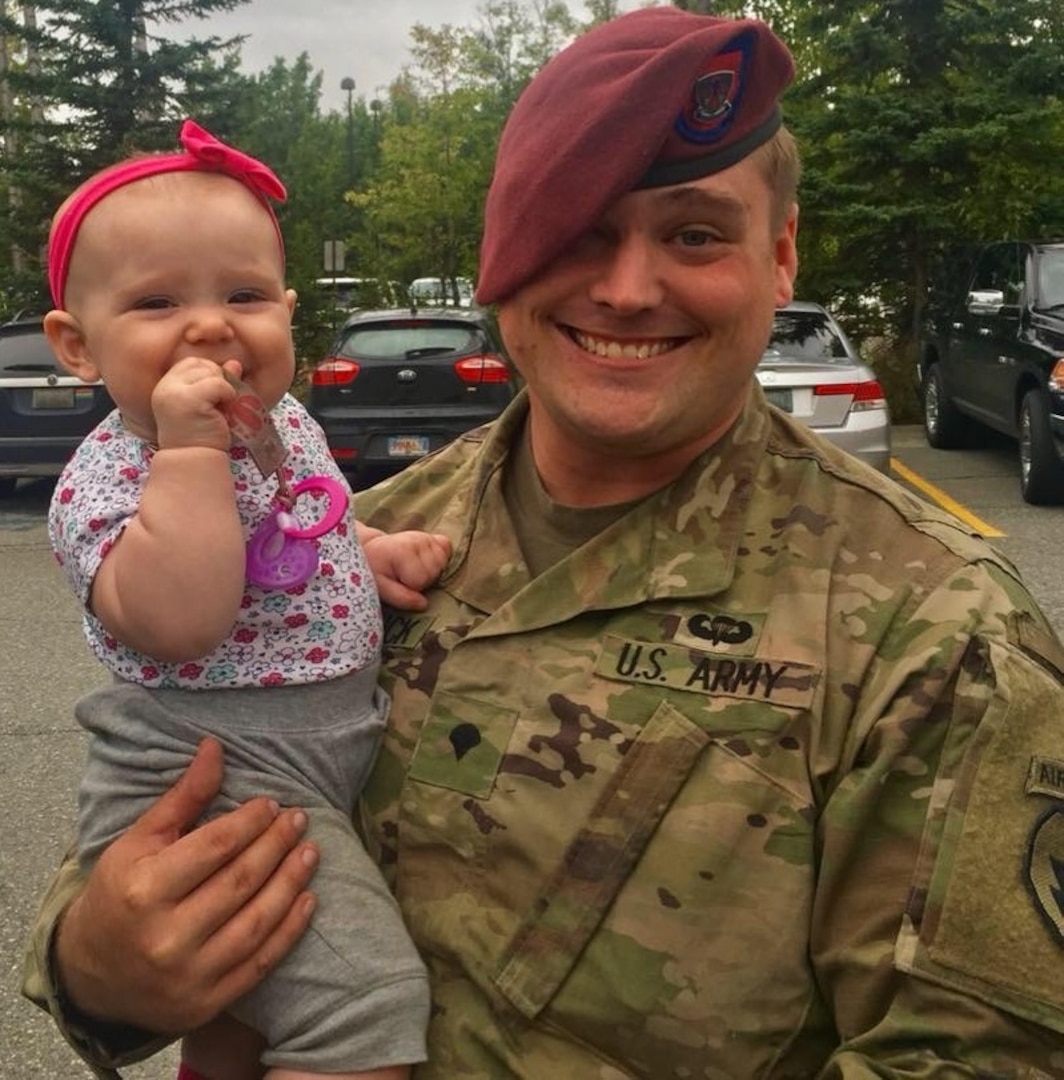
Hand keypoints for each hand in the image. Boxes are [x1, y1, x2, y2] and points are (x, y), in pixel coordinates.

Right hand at [56, 738, 317, 1034]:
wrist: (92, 975)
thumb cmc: (119, 894)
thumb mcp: (138, 841)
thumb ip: (182, 797)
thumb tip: (216, 747)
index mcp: (144, 890)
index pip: (215, 847)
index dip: (250, 822)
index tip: (272, 804)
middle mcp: (166, 936)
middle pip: (241, 881)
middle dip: (276, 845)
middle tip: (299, 820)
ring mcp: (189, 974)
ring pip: (257, 921)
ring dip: (292, 882)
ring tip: (311, 851)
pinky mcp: (207, 1001)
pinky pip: (261, 962)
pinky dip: (290, 929)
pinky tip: (308, 899)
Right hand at [151, 358, 240, 451]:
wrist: (194, 461)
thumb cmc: (202, 436)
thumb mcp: (209, 405)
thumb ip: (218, 382)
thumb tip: (234, 363)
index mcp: (166, 386)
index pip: (192, 362)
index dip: (209, 375)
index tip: (213, 397)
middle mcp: (166, 386)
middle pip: (202, 364)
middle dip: (218, 380)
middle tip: (218, 405)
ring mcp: (175, 392)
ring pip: (212, 372)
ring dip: (224, 389)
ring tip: (220, 409)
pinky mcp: (190, 400)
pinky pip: (219, 384)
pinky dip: (228, 395)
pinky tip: (225, 411)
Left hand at [364, 530, 450, 609]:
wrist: (372, 551)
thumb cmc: (374, 570)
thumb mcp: (381, 588)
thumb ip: (401, 598)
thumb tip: (424, 604)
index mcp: (402, 552)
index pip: (421, 581)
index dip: (411, 588)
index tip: (398, 582)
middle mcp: (416, 540)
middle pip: (434, 573)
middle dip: (422, 580)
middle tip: (405, 576)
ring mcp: (425, 536)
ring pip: (442, 563)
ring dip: (431, 570)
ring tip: (414, 568)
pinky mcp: (431, 536)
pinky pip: (447, 547)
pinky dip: (441, 555)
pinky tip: (427, 560)